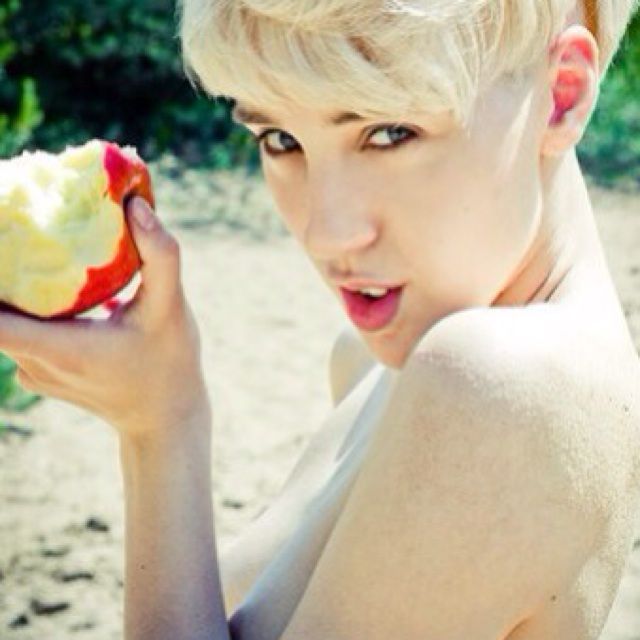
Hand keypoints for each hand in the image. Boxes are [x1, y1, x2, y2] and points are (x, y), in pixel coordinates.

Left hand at [0, 197, 210, 440]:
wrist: (165, 417)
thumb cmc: (170, 362)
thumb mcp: (171, 307)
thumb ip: (159, 255)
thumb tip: (135, 204)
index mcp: (61, 347)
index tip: (3, 240)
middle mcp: (36, 363)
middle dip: (4, 272)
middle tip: (15, 230)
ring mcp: (33, 372)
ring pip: (4, 322)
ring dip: (11, 287)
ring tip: (25, 248)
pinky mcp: (38, 374)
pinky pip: (17, 333)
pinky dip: (23, 308)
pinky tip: (49, 287)